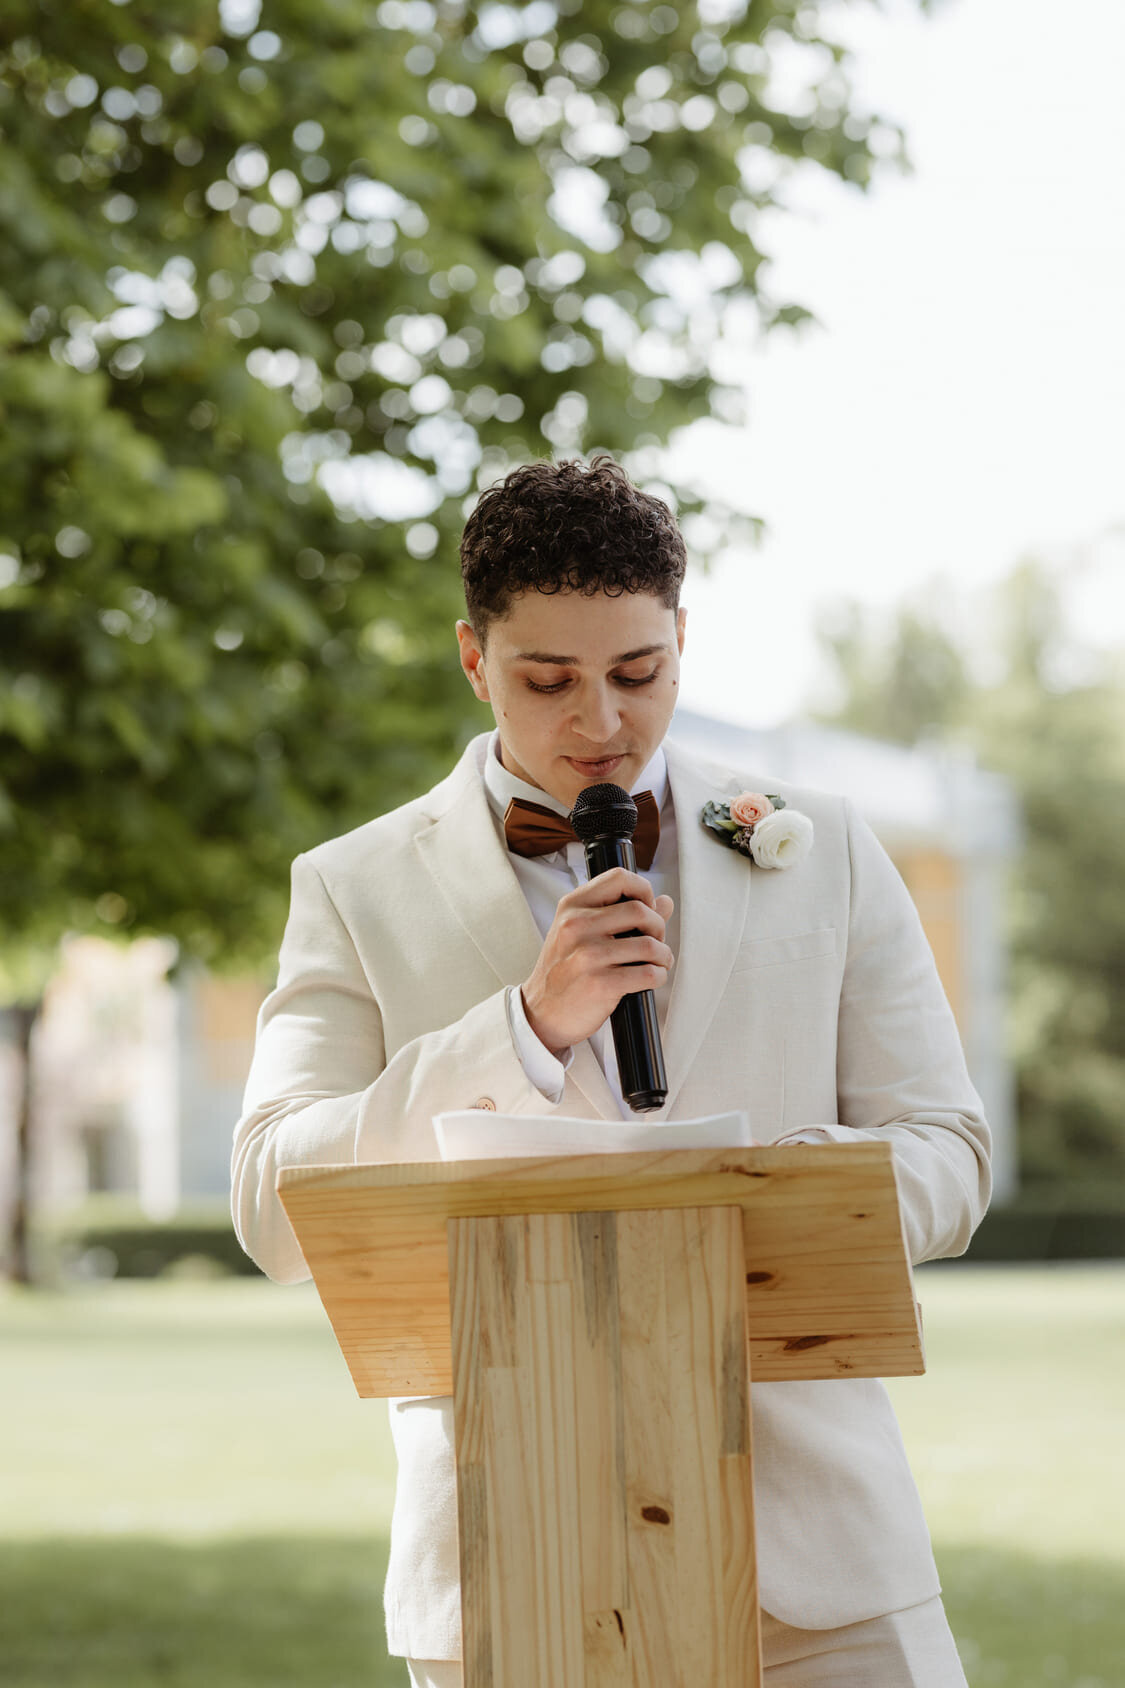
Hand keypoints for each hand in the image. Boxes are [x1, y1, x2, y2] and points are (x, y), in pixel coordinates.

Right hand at [521, 868, 673, 1056]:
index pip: (619, 877)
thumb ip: (621, 913)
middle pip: (641, 911)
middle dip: (659, 927)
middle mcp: (576, 926)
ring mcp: (587, 956)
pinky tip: (651, 978)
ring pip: (649, 945)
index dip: (643, 890)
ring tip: (658, 962)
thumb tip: (664, 902)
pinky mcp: (599, 984)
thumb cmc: (564, 971)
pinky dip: (658, 976)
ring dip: (663, 956)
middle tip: (656, 941)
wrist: (541, 1013)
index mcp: (572, 906)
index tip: (648, 908)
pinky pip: (647, 974)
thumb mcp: (581, 933)